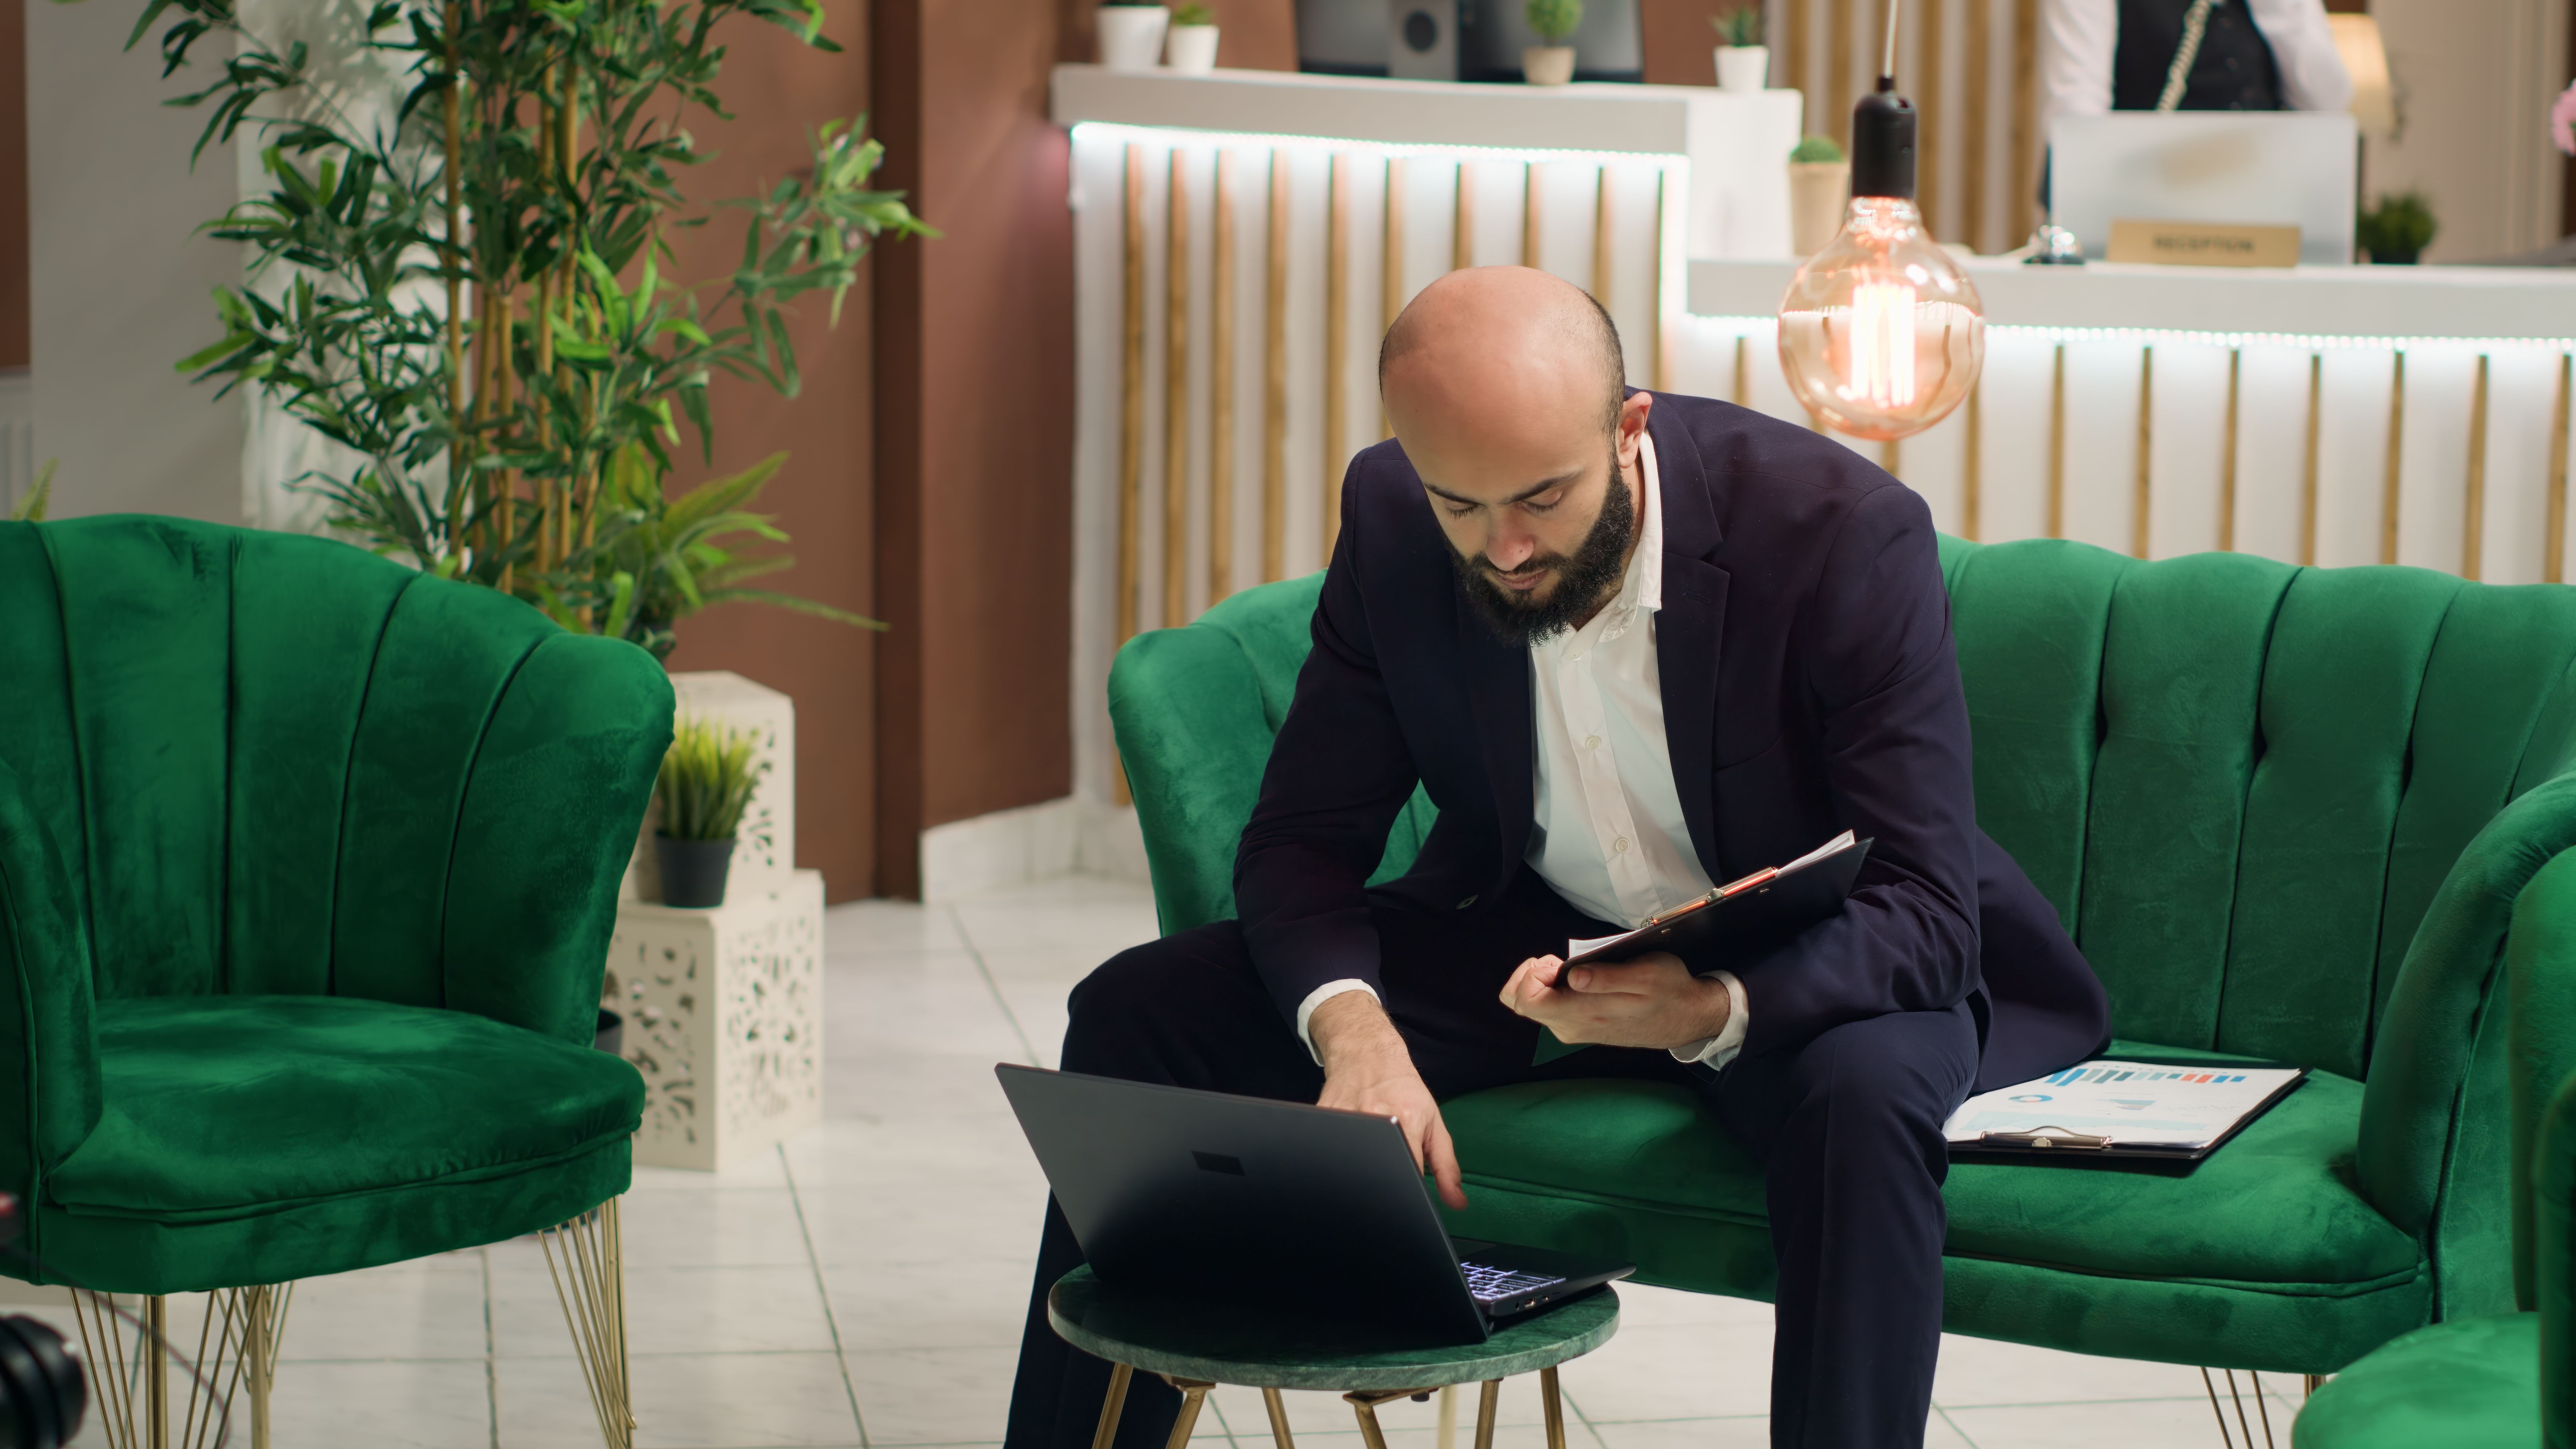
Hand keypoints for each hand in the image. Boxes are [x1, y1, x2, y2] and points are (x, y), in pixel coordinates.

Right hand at [1310, 992, 1466, 1208]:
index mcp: (1405, 1121)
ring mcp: (1344, 1117)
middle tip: (1384, 1166)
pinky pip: (1328, 1149)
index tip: (1406, 1196)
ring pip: (1349, 1164)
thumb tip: (1457, 1202)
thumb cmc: (1402, 1090)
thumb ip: (1446, 1166)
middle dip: (1380, 1179)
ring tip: (1367, 1147)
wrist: (1366, 1054)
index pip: (1408, 1174)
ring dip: (1358, 1164)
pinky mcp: (1321, 1116)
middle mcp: (1374, 1118)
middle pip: (1374, 1172)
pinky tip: (1346, 1140)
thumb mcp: (1433, 1124)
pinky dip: (1338, 1152)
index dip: (1408, 1192)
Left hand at [1497, 951, 1729, 1051]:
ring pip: (1534, 1006)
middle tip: (1558, 961)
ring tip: (1570, 968)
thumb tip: (1574, 977)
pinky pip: (1549, 1008)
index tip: (1555, 960)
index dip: (1530, 974)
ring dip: (1543, 981)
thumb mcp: (1645, 974)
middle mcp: (1569, 1028)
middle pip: (1521, 1003)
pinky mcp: (1580, 1027)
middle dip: (1531, 975)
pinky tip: (1578, 978)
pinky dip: (1553, 989)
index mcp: (1581, 1015)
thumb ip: (1606, 978)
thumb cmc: (1667, 989)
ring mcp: (1573, 1030)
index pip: (1525, 1000)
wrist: (1686, 1017)